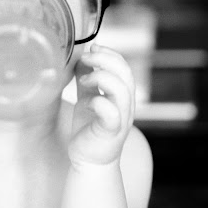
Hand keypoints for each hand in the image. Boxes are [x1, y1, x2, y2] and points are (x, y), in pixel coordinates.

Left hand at [68, 44, 134, 167]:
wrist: (88, 161)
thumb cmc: (89, 129)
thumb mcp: (86, 98)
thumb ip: (86, 80)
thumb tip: (81, 59)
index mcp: (122, 95)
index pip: (124, 67)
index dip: (110, 53)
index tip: (92, 47)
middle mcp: (126, 105)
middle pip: (126, 74)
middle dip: (105, 59)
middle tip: (87, 57)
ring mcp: (121, 119)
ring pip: (122, 90)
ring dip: (102, 77)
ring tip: (85, 79)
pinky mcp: (111, 132)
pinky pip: (112, 114)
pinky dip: (100, 102)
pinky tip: (87, 102)